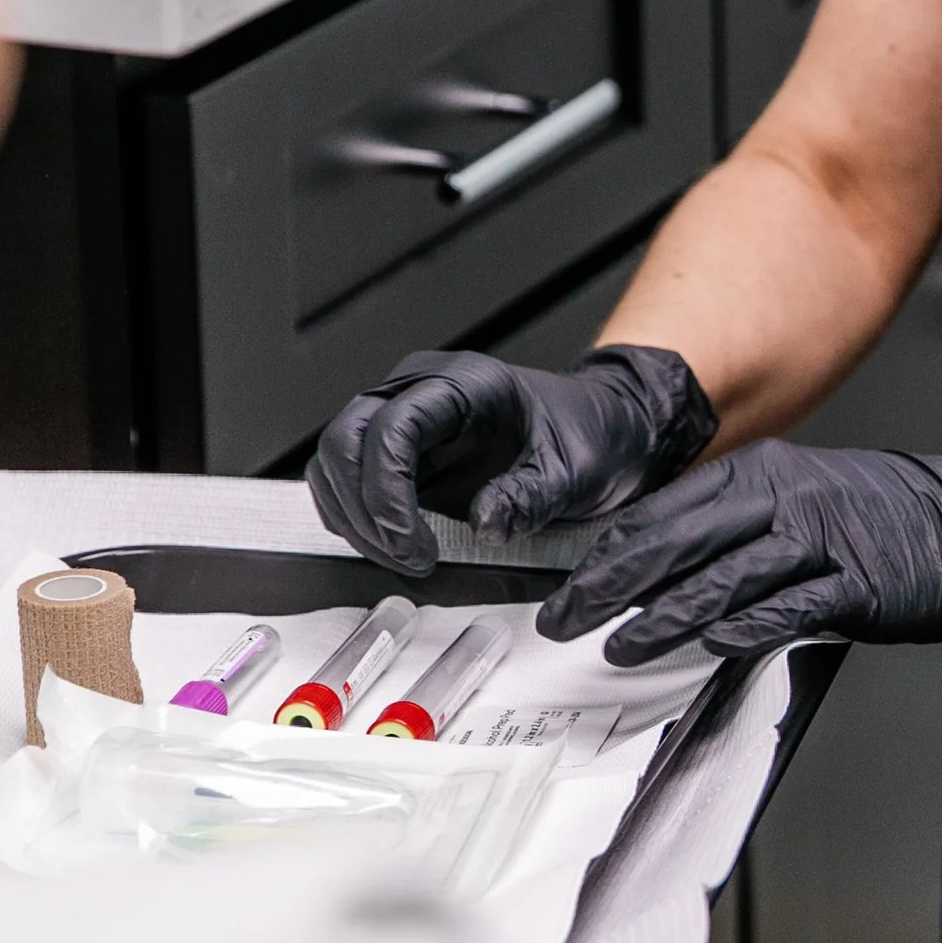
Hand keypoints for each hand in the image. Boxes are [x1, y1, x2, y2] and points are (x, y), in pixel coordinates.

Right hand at [308, 343, 717, 575]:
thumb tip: (483, 523)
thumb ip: (530, 496)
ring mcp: (404, 418)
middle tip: (406, 559)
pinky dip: (357, 518)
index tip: (413, 545)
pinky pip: (349, 480)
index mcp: (465, 383)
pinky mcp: (400, 451)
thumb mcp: (576, 471)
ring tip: (405, 558)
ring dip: (355, 518)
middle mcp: (421, 390)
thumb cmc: (592, 435)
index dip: (387, 491)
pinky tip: (395, 546)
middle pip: (345, 439)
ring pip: (335, 461)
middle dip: (363, 510)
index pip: (392, 426)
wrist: (606, 429)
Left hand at [538, 434, 941, 664]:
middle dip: (610, 585)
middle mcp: (786, 496)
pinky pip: (787, 606)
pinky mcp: (855, 582)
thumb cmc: (892, 517)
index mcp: (765, 472)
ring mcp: (821, 539)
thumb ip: (741, 525)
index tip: (566, 586)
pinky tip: (709, 648)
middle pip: (676, 542)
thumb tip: (667, 566)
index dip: (607, 552)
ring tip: (619, 646)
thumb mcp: (808, 497)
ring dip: (662, 616)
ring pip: (720, 577)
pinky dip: (743, 628)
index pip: (664, 512)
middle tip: (565, 619)